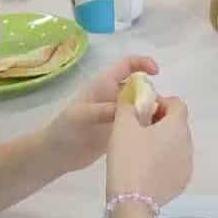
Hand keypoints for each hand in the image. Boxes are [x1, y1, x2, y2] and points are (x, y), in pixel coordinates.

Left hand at [41, 55, 159, 171]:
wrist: (57, 154)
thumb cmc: (65, 128)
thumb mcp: (81, 115)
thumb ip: (104, 110)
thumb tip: (131, 107)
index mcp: (104, 85)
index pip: (127, 65)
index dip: (143, 63)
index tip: (156, 73)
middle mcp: (114, 97)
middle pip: (140, 87)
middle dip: (152, 93)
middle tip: (159, 110)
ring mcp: (118, 114)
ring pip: (142, 106)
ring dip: (152, 111)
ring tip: (159, 124)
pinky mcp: (120, 130)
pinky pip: (139, 124)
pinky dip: (148, 126)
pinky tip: (154, 135)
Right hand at [106, 95, 192, 207]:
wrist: (132, 201)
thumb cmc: (128, 158)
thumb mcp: (122, 126)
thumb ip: (127, 105)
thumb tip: (132, 95)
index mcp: (177, 126)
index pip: (177, 104)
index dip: (160, 102)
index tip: (142, 110)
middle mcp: (188, 144)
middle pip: (178, 124)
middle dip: (160, 122)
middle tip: (137, 129)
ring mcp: (188, 165)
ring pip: (177, 144)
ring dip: (162, 141)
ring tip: (140, 150)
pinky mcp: (182, 182)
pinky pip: (175, 163)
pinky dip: (164, 160)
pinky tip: (146, 168)